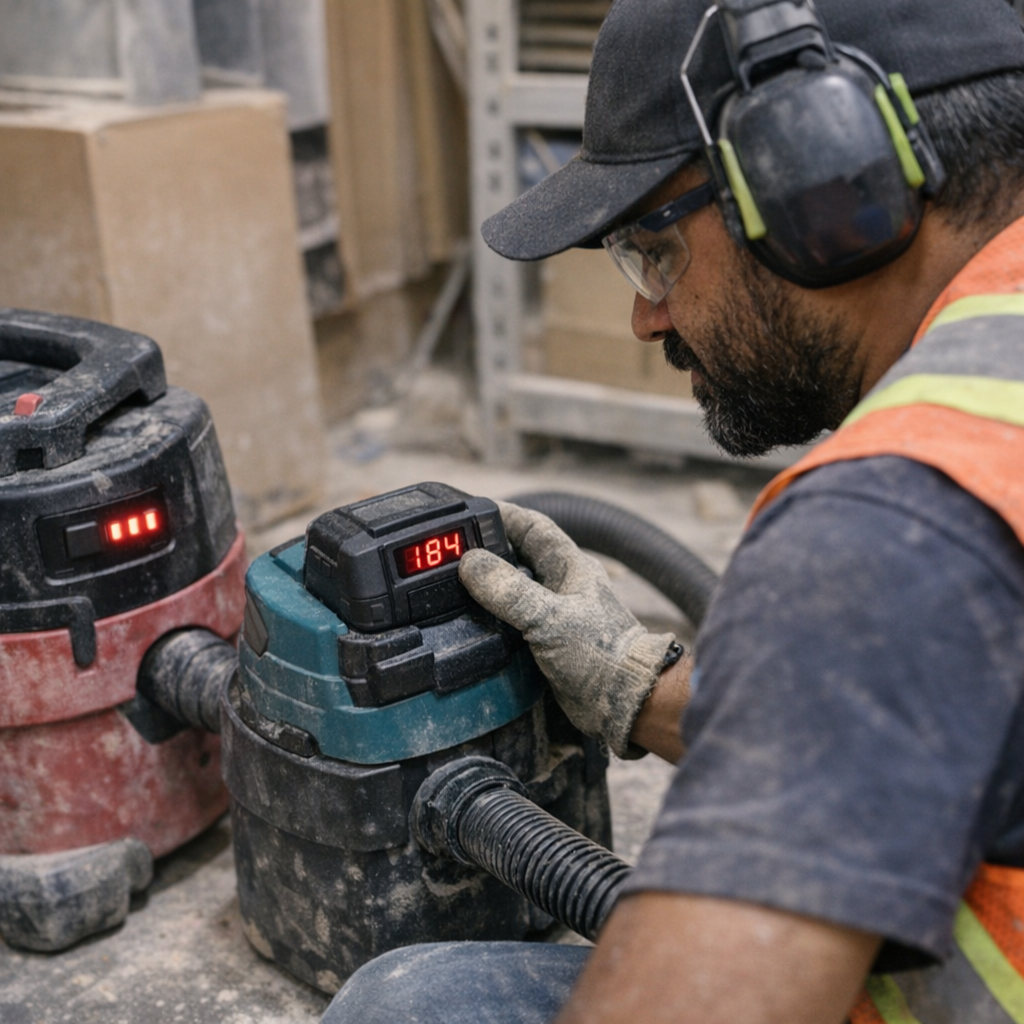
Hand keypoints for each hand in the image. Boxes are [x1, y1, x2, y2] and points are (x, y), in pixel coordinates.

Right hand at [459, 501, 676, 756]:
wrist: (627, 701)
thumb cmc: (602, 655)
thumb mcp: (548, 618)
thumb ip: (508, 591)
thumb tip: (471, 563)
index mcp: (571, 567)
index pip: (533, 527)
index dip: (504, 515)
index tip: (472, 510)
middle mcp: (565, 585)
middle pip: (522, 555)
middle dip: (491, 548)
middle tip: (456, 549)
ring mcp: (559, 613)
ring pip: (518, 587)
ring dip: (492, 584)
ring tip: (458, 582)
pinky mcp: (552, 640)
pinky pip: (517, 619)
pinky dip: (496, 617)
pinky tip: (478, 623)